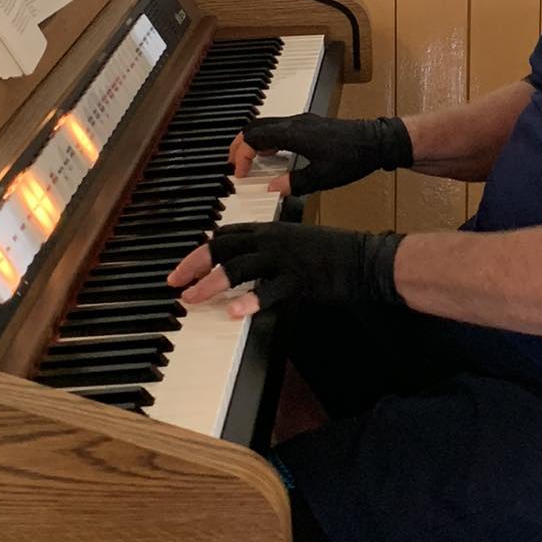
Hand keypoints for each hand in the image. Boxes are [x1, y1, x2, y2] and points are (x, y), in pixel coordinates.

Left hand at [167, 221, 404, 317]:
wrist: (365, 258)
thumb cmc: (334, 252)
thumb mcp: (297, 241)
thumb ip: (271, 247)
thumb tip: (246, 259)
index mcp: (271, 229)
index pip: (227, 234)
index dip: (201, 250)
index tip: (185, 267)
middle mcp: (272, 240)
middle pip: (223, 247)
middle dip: (194, 264)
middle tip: (176, 283)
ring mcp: (284, 259)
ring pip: (237, 267)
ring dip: (210, 284)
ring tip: (192, 298)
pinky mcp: (298, 280)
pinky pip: (268, 292)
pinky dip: (248, 301)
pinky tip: (233, 312)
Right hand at [227, 114, 413, 195]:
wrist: (377, 141)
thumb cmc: (352, 158)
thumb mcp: (322, 177)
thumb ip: (294, 183)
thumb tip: (273, 189)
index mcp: (292, 133)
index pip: (253, 138)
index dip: (241, 156)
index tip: (240, 174)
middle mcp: (294, 122)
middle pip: (255, 126)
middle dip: (240, 145)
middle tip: (234, 165)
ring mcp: (302, 121)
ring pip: (266, 125)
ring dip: (253, 141)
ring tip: (248, 161)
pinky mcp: (309, 124)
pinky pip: (279, 127)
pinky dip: (267, 139)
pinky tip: (271, 155)